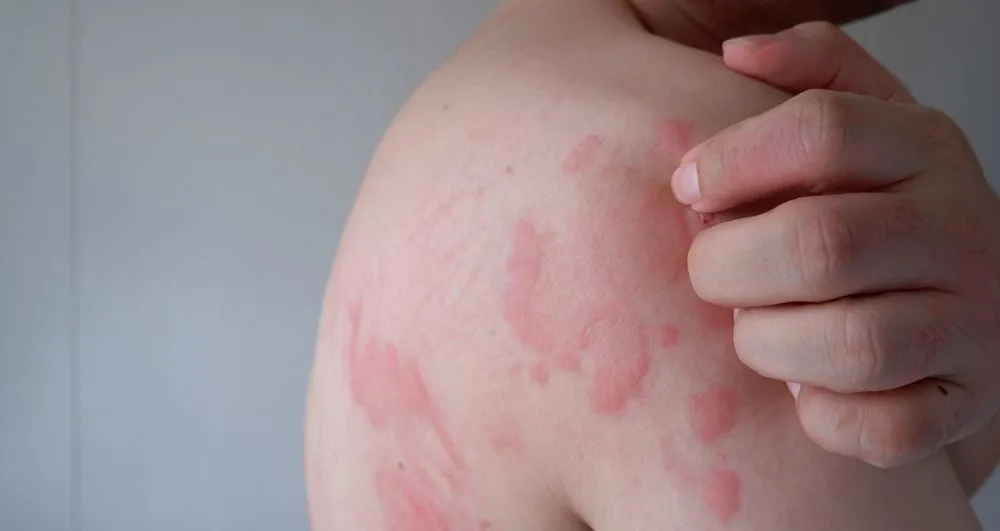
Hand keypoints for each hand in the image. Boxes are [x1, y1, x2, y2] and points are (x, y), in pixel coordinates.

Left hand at [672, 21, 999, 467]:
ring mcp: (970, 322)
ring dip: (767, 345)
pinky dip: (823, 418)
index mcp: (922, 149)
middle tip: (710, 273)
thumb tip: (737, 55)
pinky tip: (803, 390)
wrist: (975, 312)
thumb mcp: (868, 125)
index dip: (732, 161)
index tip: (687, 188)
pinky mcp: (964, 401)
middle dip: (729, 269)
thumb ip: (810, 73)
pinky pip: (882, 427)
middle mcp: (957, 230)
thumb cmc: (884, 214)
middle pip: (818, 244)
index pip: (822, 131)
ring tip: (754, 330)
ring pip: (849, 344)